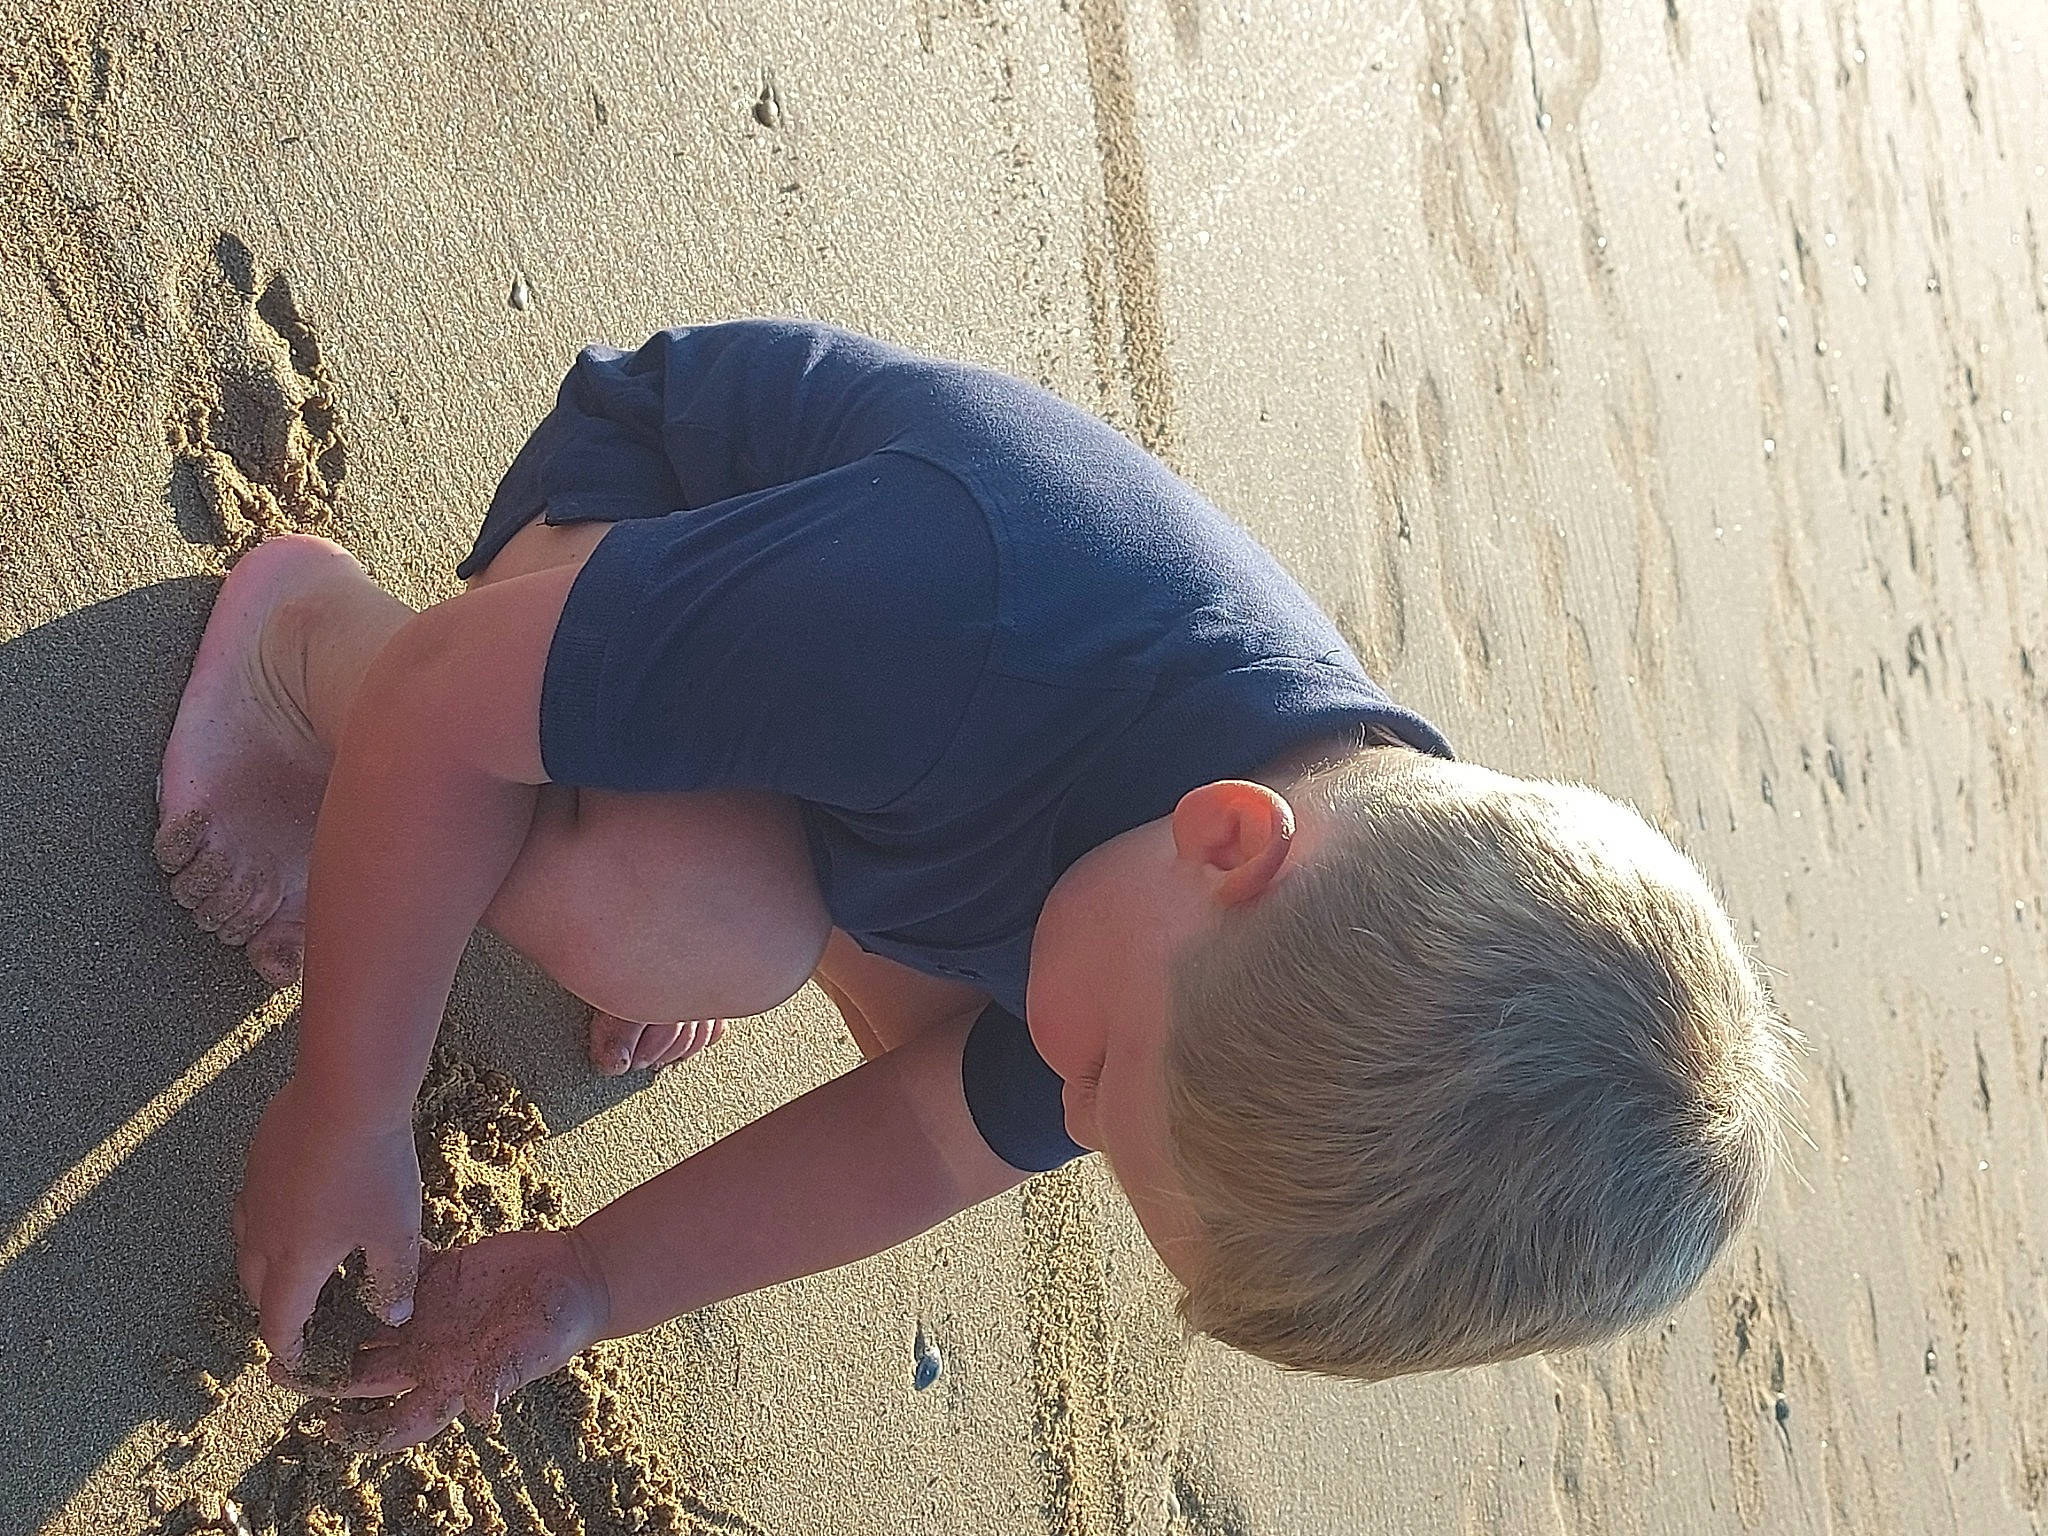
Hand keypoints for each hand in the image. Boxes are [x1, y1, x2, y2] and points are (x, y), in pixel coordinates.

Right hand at [234, 1075, 422, 1371]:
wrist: (344, 1093)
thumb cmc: (373, 1168)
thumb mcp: (396, 1232)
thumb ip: (393, 1279)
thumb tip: (394, 1315)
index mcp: (293, 1263)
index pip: (279, 1324)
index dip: (292, 1349)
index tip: (304, 1360)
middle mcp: (260, 1235)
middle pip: (258, 1290)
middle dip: (278, 1310)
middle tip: (307, 1316)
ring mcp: (253, 1195)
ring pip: (248, 1248)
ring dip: (270, 1267)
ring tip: (303, 1267)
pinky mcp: (256, 1161)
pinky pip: (254, 1207)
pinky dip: (270, 1225)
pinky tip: (301, 1209)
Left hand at [322, 1228, 612, 1451]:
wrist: (582, 1276)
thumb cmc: (561, 1323)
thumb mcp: (535, 1350)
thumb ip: (507, 1375)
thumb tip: (484, 1409)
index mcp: (449, 1379)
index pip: (398, 1419)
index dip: (362, 1431)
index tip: (325, 1429)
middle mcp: (431, 1351)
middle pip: (366, 1372)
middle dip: (323, 1375)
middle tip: (276, 1369)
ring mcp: (432, 1312)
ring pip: (370, 1322)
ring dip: (336, 1319)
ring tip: (295, 1310)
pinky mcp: (441, 1274)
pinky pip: (398, 1270)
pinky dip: (375, 1264)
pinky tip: (344, 1250)